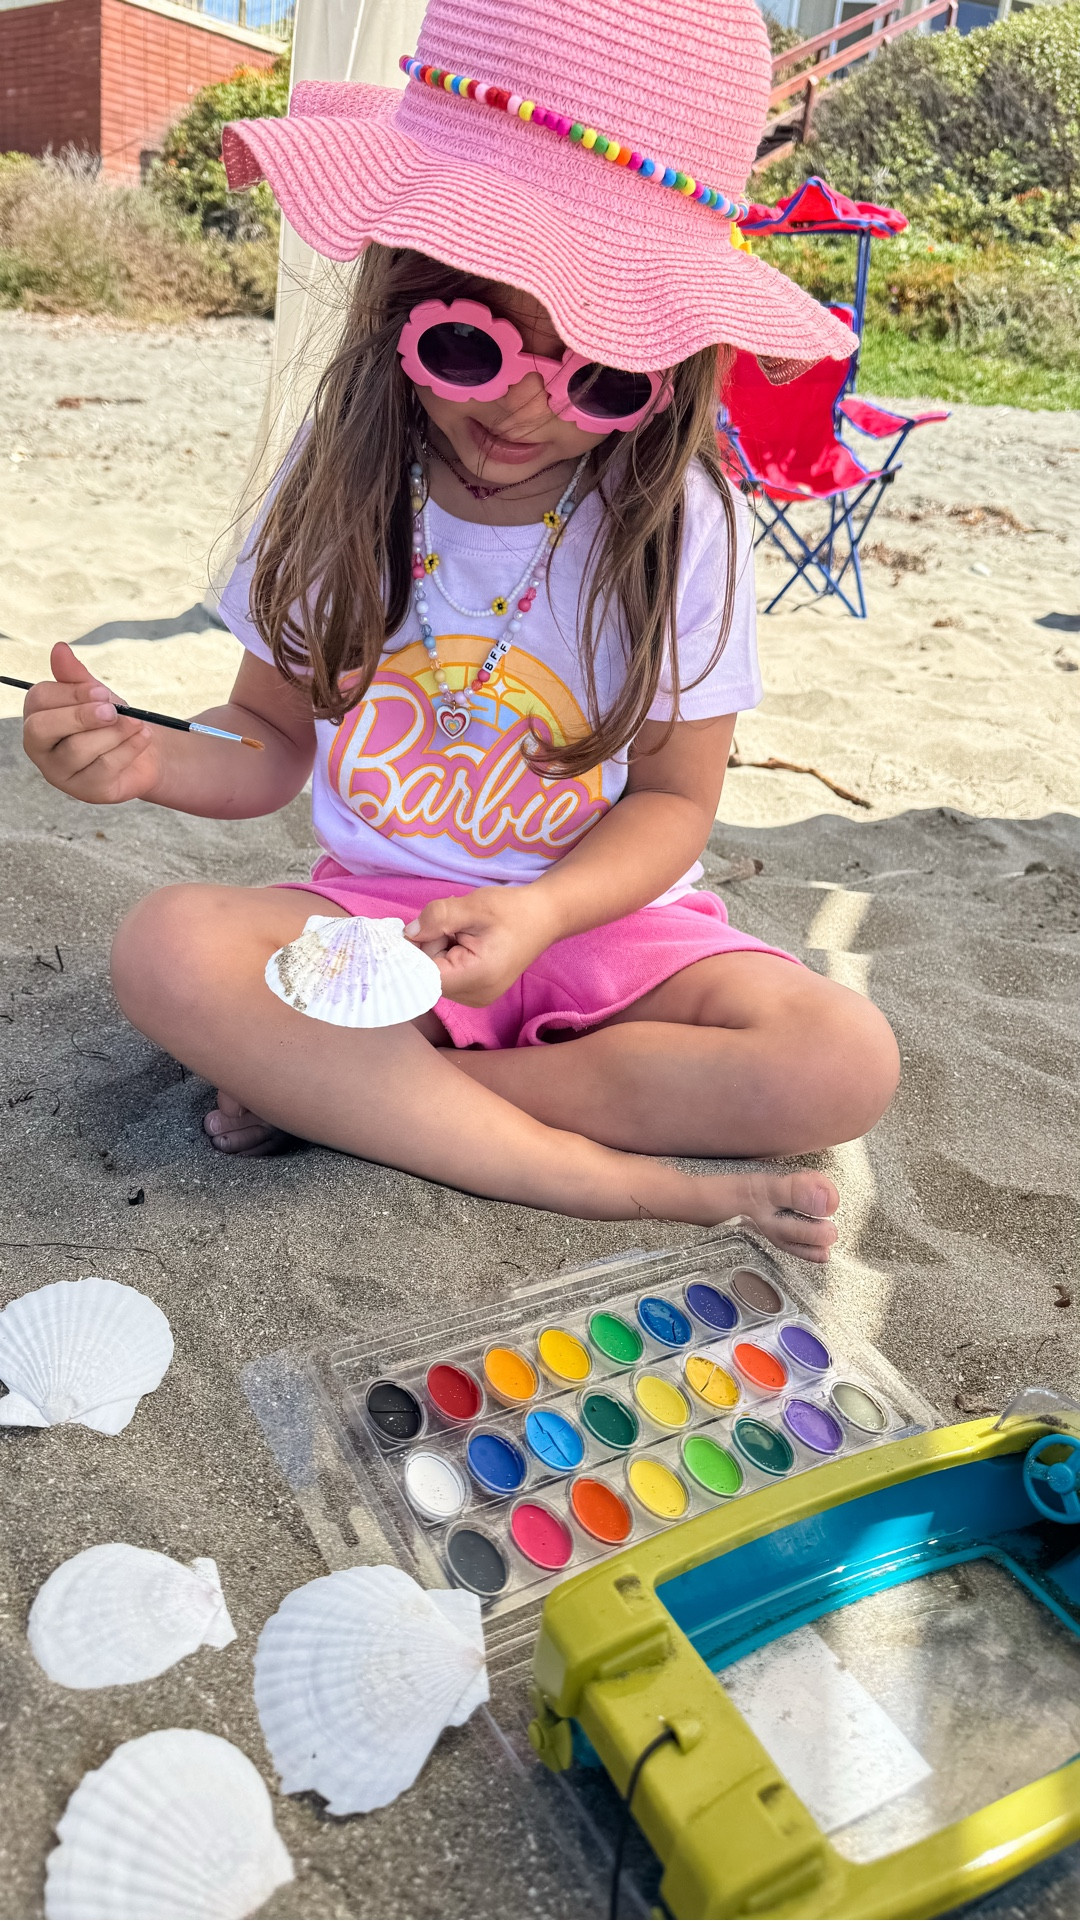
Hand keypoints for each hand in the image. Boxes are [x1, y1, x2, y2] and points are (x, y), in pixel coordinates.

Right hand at [22, 641, 160, 803]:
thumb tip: (59, 648)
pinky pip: (104, 768)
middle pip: (44, 728)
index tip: (102, 691)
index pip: (39, 700)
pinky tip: (143, 736)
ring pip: (77, 750)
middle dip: (80, 716)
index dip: (71, 693)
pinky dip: (129, 748)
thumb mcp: (96, 694)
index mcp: (37, 716)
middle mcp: (40, 747)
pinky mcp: (86, 791)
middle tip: (113, 710)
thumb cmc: (111, 719)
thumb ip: (76, 675)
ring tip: (137, 723)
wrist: (144, 748)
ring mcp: (60, 773)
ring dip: (113, 733)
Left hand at [405, 885, 559, 1005]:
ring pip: (434, 974)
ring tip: (465, 933)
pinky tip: (467, 942)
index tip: (421, 927)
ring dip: (440, 949)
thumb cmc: (512, 910)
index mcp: (476, 977)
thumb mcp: (474, 905)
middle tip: (457, 926)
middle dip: (431, 946)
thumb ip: (438, 917)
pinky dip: (448, 955)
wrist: (544, 917)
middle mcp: (474, 996)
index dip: (413, 951)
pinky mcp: (474, 993)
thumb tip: (409, 933)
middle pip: (427, 975)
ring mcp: (474, 998)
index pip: (423, 975)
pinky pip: (446, 975)